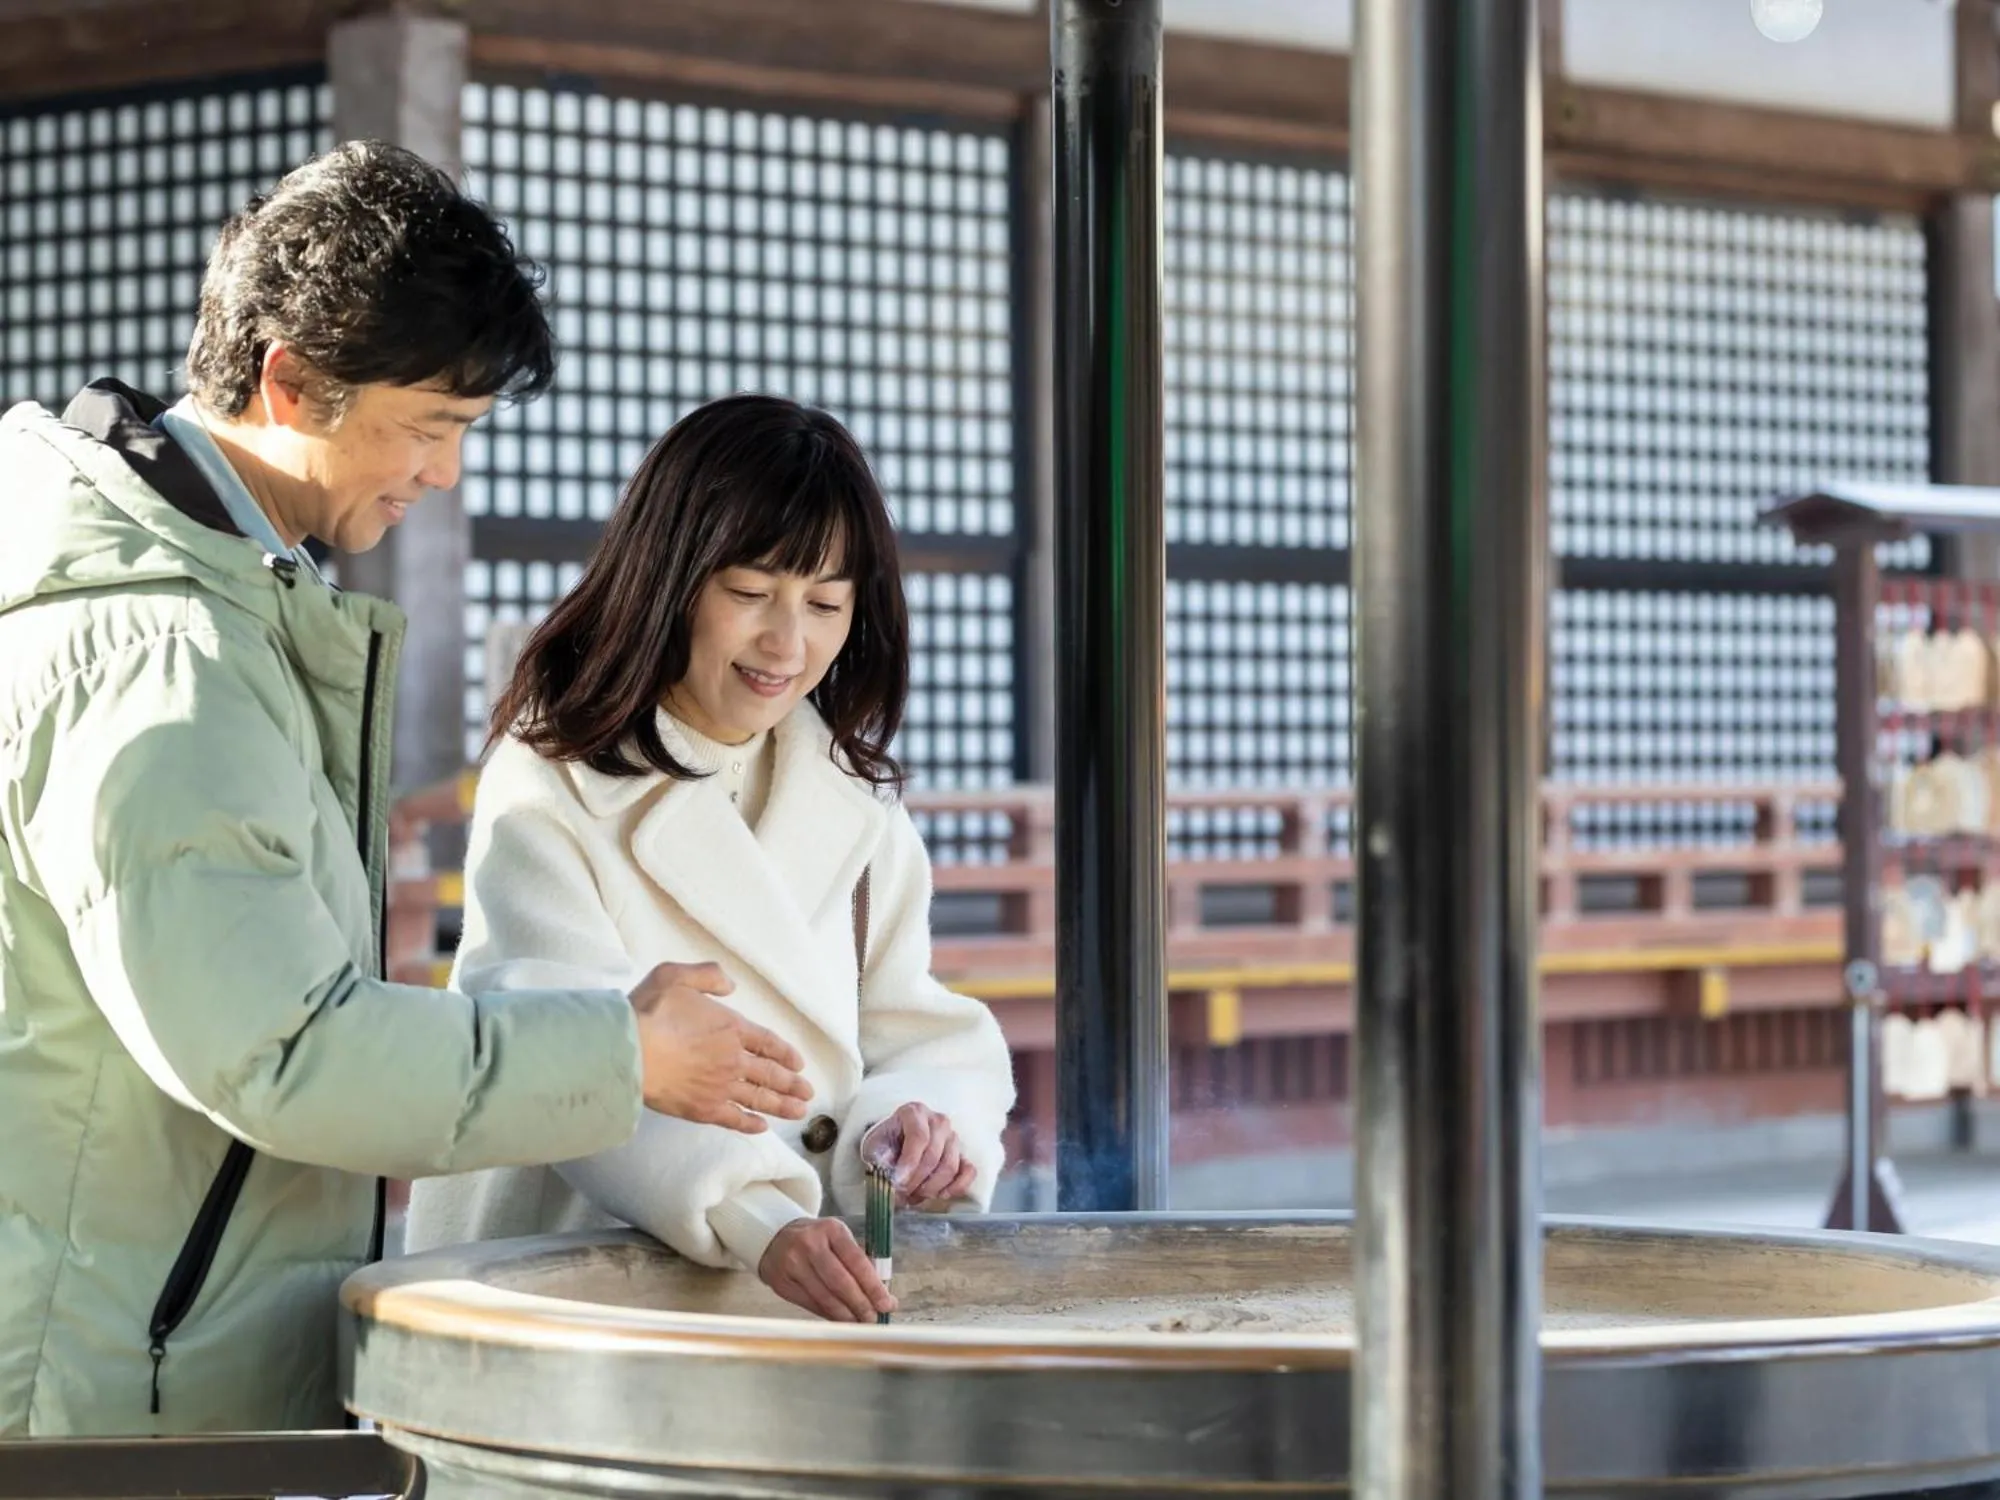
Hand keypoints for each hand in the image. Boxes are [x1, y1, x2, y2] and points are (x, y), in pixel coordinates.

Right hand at [628, 962, 811, 1131]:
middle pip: (770, 1074)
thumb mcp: (677, 976)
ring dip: (782, 1106)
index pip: (767, 1042)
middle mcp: (732, 1059)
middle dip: (792, 1084)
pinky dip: (751, 1124)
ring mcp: (720, 1087)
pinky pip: (734, 1119)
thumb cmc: (650, 1012)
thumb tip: (730, 986)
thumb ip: (707, 975)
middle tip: (808, 1094)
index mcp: (731, 1027)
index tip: (799, 1064)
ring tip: (800, 1113)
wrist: (629, 1052)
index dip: (785, 1053)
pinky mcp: (703, 1110)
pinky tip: (762, 1127)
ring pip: (758, 1099)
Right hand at [758, 1218, 895, 1321]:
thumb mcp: (838, 1237)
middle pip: (840, 1283)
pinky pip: (810, 1304)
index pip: (857, 1261)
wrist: (775, 1236)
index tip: (887, 1304)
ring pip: (825, 1298)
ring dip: (846, 1315)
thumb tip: (880, 1292)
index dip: (874, 1287)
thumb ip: (858, 1260)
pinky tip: (840, 1320)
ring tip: (860, 1323)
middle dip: (861, 1305)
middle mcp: (810, 1245)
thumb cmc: (817, 1239)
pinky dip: (828, 1315)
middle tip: (874, 1319)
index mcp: (831, 1229)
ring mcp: (793, 1264)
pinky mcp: (781, 1282)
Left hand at [860, 1102, 975, 1208]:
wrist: (895, 1148)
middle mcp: (937, 1121)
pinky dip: (956, 1187)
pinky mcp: (963, 1154)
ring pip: (950, 1166)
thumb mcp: (874, 1147)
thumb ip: (880, 1156)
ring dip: (931, 1187)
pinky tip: (939, 1195)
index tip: (898, 1181)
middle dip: (917, 1180)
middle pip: (934, 1154)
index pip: (919, 1136)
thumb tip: (890, 1167)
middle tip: (902, 1193)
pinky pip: (969, 1172)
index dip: (909, 1162)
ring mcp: (953, 1137)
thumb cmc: (885, 1146)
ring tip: (914, 1194)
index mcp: (914, 1112)